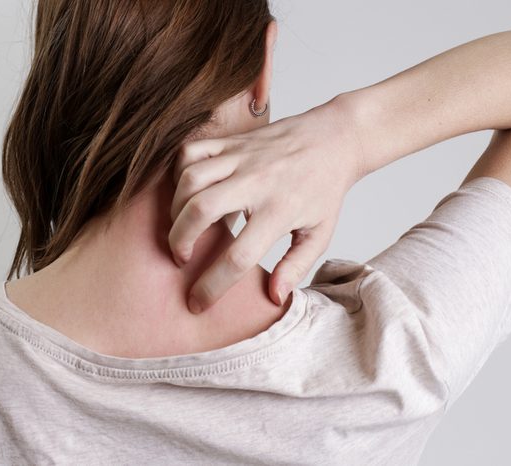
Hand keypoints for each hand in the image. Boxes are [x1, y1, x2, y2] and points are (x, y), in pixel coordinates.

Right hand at [169, 95, 365, 312]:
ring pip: (190, 179)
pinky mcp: (231, 141)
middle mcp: (257, 182)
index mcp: (280, 211)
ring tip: (182, 227)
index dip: (212, 285)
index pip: (238, 256)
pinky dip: (177, 173)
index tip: (198, 302)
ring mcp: (241, 157)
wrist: (334, 139)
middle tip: (181, 258)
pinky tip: (185, 192)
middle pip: (201, 210)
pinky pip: (189, 152)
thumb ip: (295, 267)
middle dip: (179, 240)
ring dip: (175, 209)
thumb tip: (273, 297)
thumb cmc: (324, 190)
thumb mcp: (320, 234)